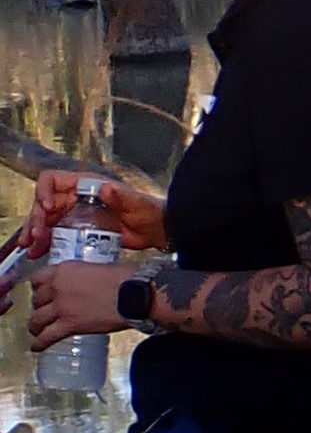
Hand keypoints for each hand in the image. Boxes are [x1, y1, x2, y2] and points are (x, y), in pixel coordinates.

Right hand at [19, 173, 164, 258]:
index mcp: (85, 185)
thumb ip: (122, 196)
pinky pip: (54, 235)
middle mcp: (75, 198)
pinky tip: (37, 252)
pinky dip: (44, 243)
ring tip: (31, 246)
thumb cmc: (149, 211)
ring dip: (34, 232)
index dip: (44, 191)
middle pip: (44, 204)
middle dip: (36, 218)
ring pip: (45, 221)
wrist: (158, 232)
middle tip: (35, 235)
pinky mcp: (77, 232)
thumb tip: (106, 188)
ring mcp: (75, 215)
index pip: (53, 180)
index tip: (47, 207)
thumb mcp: (137, 202)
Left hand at [24, 258, 131, 347]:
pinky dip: (40, 343)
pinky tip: (37, 347)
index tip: (42, 292)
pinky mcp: (69, 325)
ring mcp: (61, 307)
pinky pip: (47, 336)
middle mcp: (58, 287)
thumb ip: (87, 275)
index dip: (39, 288)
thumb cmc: (129, 280)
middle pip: (36, 300)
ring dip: (36, 326)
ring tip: (37, 331)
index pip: (38, 278)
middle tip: (45, 312)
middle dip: (39, 307)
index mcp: (66, 270)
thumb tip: (91, 282)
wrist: (137, 295)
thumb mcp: (101, 268)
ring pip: (37, 319)